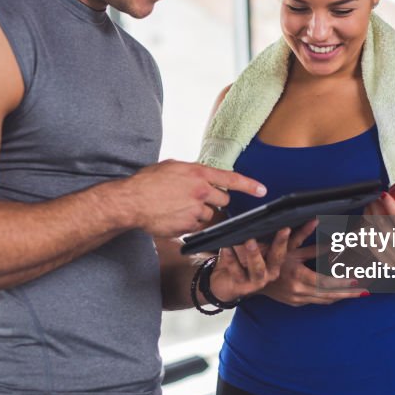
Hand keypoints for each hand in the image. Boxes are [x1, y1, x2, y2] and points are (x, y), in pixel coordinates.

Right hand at [122, 160, 265, 237]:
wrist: (131, 201)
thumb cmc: (148, 182)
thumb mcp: (173, 167)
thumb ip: (192, 172)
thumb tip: (203, 175)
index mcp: (199, 174)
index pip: (232, 179)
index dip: (250, 185)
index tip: (263, 190)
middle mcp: (201, 192)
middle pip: (223, 201)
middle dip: (215, 201)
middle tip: (196, 198)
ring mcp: (195, 211)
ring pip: (209, 216)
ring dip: (199, 214)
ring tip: (178, 208)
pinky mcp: (187, 227)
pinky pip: (196, 228)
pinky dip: (188, 224)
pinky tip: (173, 217)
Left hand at [207, 220, 316, 301]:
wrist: (224, 283)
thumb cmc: (241, 261)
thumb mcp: (255, 244)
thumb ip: (264, 234)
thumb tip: (275, 214)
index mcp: (277, 259)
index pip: (293, 243)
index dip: (304, 232)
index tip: (313, 221)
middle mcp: (271, 271)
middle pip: (279, 256)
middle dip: (281, 242)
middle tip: (284, 229)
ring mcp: (257, 280)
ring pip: (258, 267)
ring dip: (254, 253)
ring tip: (250, 241)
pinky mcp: (242, 285)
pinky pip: (236, 271)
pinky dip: (231, 259)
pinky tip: (227, 248)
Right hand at [260, 231, 369, 307]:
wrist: (254, 280)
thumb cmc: (270, 262)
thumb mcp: (289, 249)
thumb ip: (307, 240)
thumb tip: (318, 223)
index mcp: (298, 277)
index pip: (326, 283)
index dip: (342, 282)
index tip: (357, 280)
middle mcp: (299, 291)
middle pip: (330, 295)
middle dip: (349, 293)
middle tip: (366, 291)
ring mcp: (298, 299)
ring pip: (325, 300)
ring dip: (342, 297)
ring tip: (359, 293)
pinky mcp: (297, 303)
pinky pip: (318, 301)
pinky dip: (330, 297)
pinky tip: (341, 294)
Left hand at [361, 193, 394, 265]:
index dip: (389, 204)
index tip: (383, 194)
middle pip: (382, 225)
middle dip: (374, 209)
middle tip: (373, 199)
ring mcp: (394, 258)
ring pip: (373, 235)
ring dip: (368, 220)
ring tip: (369, 209)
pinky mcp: (387, 263)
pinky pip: (370, 245)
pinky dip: (367, 233)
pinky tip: (368, 223)